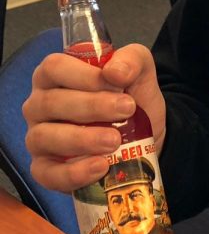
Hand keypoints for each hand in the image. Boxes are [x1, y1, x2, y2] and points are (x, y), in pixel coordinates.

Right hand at [23, 44, 166, 193]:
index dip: (83, 75)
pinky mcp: (44, 169)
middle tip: (126, 110)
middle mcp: (40, 105)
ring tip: (115, 141)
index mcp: (56, 74)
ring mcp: (39, 138)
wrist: (145, 134)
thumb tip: (115, 72)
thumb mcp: (140, 70)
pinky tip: (101, 166)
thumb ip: (132, 60)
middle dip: (91, 107)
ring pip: (44, 137)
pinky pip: (46, 174)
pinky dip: (73, 173)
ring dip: (81, 140)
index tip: (116, 83)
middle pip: (51, 102)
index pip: (54, 68)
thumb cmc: (130, 95)